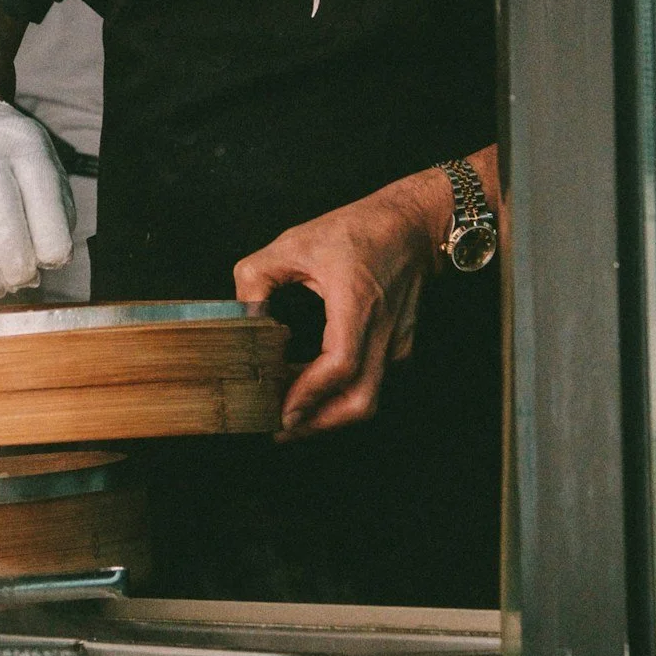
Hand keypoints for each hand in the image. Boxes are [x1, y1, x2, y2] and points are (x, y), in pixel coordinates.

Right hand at [0, 97, 75, 296]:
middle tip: (25, 280)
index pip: (44, 201)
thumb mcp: (42, 163)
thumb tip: (51, 262)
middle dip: (19, 266)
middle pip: (6, 225)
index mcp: (25, 147)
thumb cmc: (10, 157)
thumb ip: (57, 209)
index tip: (53, 262)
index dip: (52, 244)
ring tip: (2, 288)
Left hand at [233, 166, 450, 439]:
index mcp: (357, 303)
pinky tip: (310, 387)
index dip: (309, 393)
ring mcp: (396, 343)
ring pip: (367, 399)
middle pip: (359, 401)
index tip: (279, 409)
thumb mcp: (295, 242)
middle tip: (278, 428)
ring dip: (328, 413)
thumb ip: (258, 276)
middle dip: (318, 422)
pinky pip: (371, 383)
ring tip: (289, 412)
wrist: (413, 226)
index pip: (340, 364)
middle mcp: (383, 331)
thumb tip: (243, 316)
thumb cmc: (358, 231)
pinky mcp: (399, 347)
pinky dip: (341, 395)